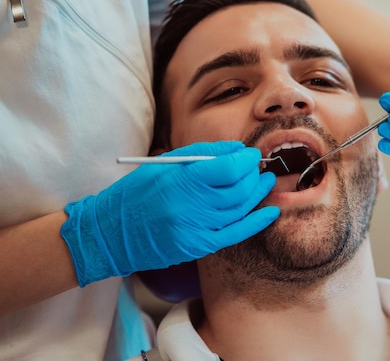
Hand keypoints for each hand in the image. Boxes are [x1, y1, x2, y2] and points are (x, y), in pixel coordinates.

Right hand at [61, 141, 277, 286]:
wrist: (111, 233)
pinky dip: (256, 222)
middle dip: (253, 175)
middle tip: (257, 167)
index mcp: (180, 181)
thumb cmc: (137, 192)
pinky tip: (270, 211)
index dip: (246, 160)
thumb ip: (204, 155)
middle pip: (238, 189)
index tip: (250, 155)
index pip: (229, 169)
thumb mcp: (165, 164)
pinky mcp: (198, 247)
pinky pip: (236, 234)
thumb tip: (238, 151)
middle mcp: (190, 207)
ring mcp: (195, 230)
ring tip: (264, 182)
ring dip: (257, 194)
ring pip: (240, 209)